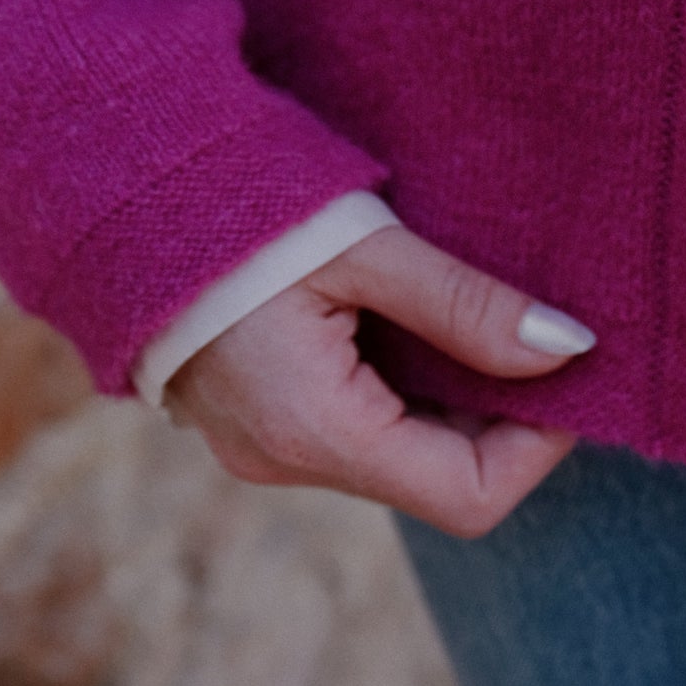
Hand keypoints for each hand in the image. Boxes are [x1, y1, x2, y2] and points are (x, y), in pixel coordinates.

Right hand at [167, 223, 589, 536]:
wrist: (115, 188)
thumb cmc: (239, 210)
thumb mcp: (365, 248)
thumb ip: (467, 305)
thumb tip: (570, 350)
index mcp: (314, 431)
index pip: (470, 496)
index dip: (540, 444)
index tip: (570, 370)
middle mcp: (287, 461)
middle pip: (439, 478)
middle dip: (504, 418)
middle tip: (537, 335)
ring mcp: (265, 447)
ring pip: (403, 454)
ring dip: (456, 400)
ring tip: (482, 319)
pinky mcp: (257, 420)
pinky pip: (360, 428)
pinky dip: (408, 389)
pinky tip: (421, 323)